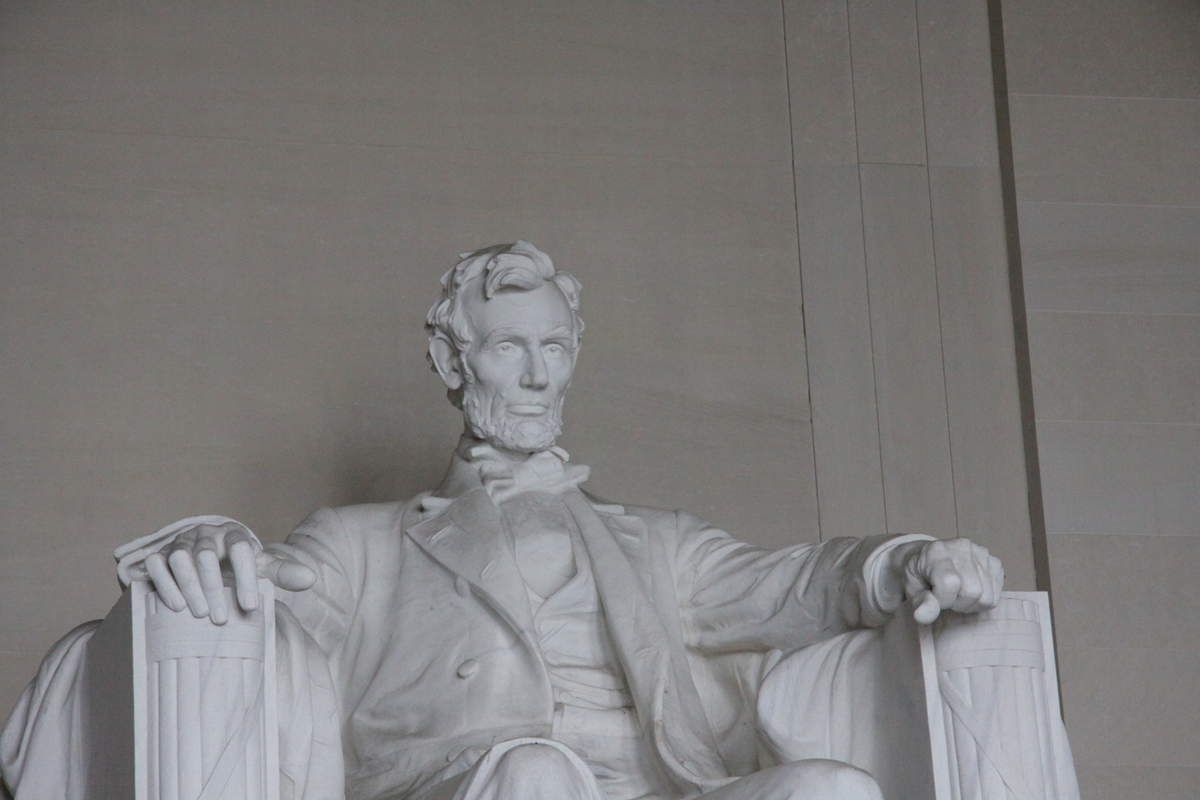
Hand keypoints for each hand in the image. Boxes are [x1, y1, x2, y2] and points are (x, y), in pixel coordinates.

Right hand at [142, 520, 315, 623]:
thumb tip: (310, 578)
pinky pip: (157, 563)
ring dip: (188, 586)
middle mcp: (205, 535)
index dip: (246, 577)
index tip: (250, 606)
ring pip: (180, 557)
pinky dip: (165, 583)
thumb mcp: (258, 566)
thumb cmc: (234, 565)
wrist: (202, 558)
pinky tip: (176, 605)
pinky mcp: (159, 554)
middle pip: (207, 555)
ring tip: (199, 614)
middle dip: (213, 587)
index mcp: (232, 535)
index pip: (241, 548)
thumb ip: (281, 571)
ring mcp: (180, 543)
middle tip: (220, 619)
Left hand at [892, 538, 1004, 624]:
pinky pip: (997, 594)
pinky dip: (983, 599)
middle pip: (973, 592)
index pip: (951, 583)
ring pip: (987, 597)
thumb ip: (920, 602)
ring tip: (957, 594)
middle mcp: (962, 547)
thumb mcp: (911, 589)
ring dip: (971, 604)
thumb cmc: (919, 575)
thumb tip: (923, 616)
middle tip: (946, 596)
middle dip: (958, 603)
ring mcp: (981, 553)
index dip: (942, 600)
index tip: (933, 597)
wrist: (926, 558)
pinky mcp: (994, 561)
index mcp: (937, 551)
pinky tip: (969, 590)